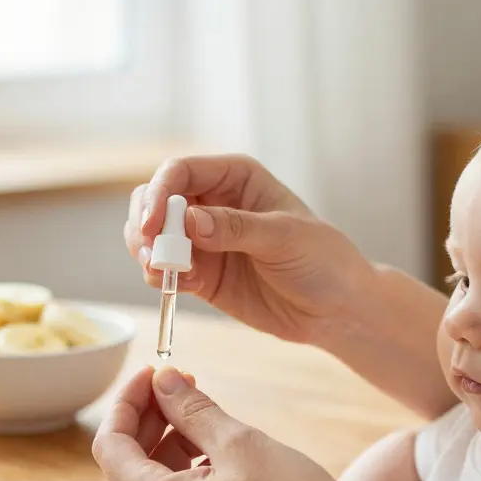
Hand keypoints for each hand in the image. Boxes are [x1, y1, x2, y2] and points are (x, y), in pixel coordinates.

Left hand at [91, 364, 373, 480]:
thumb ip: (192, 410)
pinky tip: (213, 454)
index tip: (152, 375)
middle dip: (147, 421)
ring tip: (201, 417)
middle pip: (125, 468)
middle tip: (178, 387)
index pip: (110, 445)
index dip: (127, 402)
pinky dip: (181, 475)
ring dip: (165, 446)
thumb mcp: (241, 443)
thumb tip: (164, 381)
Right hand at [125, 154, 367, 344]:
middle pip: (154, 199)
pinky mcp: (199, 273)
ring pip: (151, 235)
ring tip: (163, 273)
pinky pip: (164, 270)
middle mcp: (212, 202)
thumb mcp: (285, 237)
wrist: (335, 309)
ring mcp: (202, 239)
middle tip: (151, 253)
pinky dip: (161, 277)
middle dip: (144, 224)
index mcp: (235, 177)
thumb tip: (190, 221)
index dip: (158, 193)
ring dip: (146, 253)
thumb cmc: (323, 260)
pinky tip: (184, 287)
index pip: (180, 172)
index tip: (151, 226)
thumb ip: (237, 227)